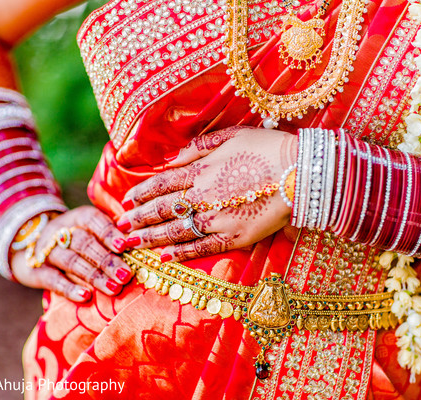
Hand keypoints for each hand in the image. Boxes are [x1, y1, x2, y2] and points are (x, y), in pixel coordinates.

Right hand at [10, 206, 132, 301]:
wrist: (30, 245)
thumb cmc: (78, 239)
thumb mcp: (92, 229)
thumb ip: (113, 234)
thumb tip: (138, 242)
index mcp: (78, 217)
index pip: (93, 220)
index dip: (108, 232)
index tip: (123, 246)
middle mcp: (60, 231)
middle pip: (84, 243)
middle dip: (107, 260)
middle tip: (125, 275)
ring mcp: (46, 251)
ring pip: (71, 262)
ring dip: (94, 276)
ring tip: (114, 288)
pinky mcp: (35, 271)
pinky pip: (52, 280)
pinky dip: (70, 288)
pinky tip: (85, 296)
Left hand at [118, 126, 296, 261]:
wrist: (301, 172)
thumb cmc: (268, 149)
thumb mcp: (231, 136)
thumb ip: (198, 148)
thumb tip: (170, 159)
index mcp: (200, 170)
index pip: (161, 184)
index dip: (141, 193)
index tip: (127, 201)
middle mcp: (202, 196)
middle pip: (161, 210)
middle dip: (137, 219)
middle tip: (119, 227)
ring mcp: (216, 219)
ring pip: (175, 231)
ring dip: (150, 238)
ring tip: (130, 244)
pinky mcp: (234, 237)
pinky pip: (201, 247)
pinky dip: (181, 253)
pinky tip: (164, 258)